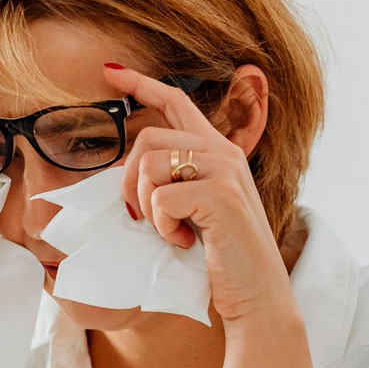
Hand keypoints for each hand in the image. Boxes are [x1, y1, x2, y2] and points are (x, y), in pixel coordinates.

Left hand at [105, 63, 293, 322]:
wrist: (257, 296)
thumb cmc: (221, 259)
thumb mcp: (197, 211)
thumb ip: (174, 182)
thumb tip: (126, 173)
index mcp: (218, 151)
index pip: (176, 100)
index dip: (141, 83)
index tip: (111, 71)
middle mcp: (223, 152)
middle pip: (148, 137)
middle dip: (129, 179)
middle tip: (141, 217)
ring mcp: (224, 171)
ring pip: (149, 165)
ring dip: (146, 206)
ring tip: (171, 230)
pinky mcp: (220, 195)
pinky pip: (160, 198)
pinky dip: (162, 226)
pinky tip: (183, 241)